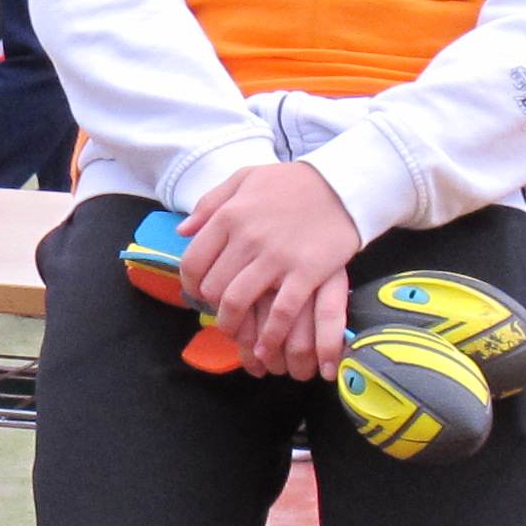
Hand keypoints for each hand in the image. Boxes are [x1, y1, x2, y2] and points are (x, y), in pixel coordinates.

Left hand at [180, 162, 360, 380]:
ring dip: (233, 325)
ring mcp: (276, 257)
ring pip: (237, 302)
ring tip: (237, 333)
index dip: (190, 285)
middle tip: (220, 313)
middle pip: (213, 287)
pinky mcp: (306, 273)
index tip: (198, 293)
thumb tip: (182, 231)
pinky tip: (265, 347)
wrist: (342, 186)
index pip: (193, 262)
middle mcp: (247, 238)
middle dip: (212, 307)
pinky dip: (269, 335)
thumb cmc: (292, 182)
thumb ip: (210, 203)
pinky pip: (280, 313)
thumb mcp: (244, 178)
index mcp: (229, 216)